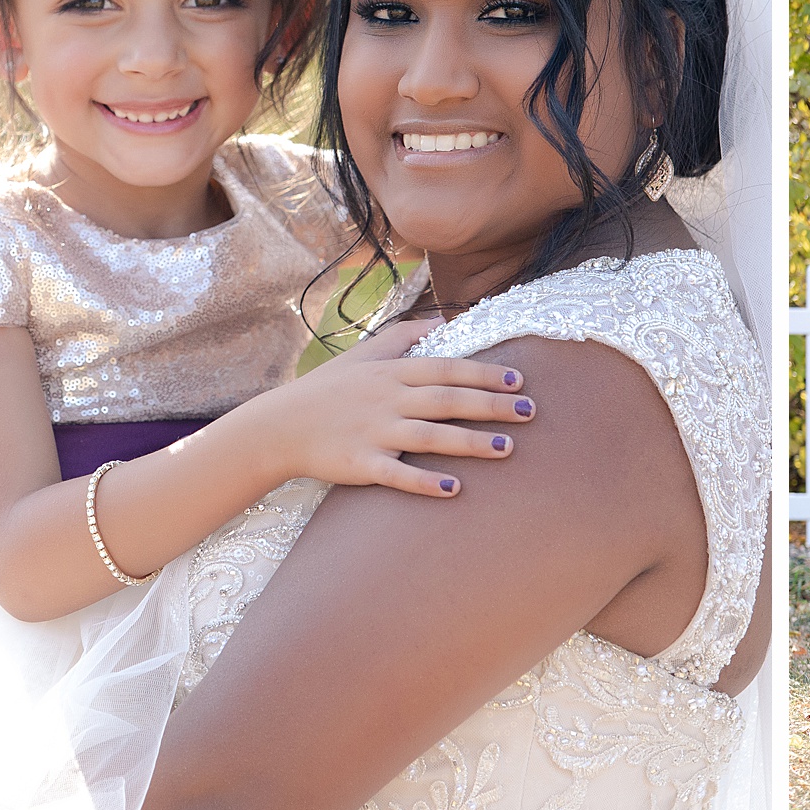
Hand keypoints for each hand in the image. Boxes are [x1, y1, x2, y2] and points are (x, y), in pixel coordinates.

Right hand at [251, 320, 534, 496]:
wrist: (278, 427)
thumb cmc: (328, 389)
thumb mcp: (364, 353)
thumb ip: (406, 335)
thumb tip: (444, 319)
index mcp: (392, 372)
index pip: (446, 368)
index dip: (484, 372)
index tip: (520, 379)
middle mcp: (387, 399)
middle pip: (447, 400)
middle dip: (491, 405)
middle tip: (530, 411)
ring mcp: (373, 432)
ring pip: (430, 436)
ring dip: (470, 442)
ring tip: (507, 449)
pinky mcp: (359, 464)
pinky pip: (396, 474)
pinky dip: (424, 482)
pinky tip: (454, 489)